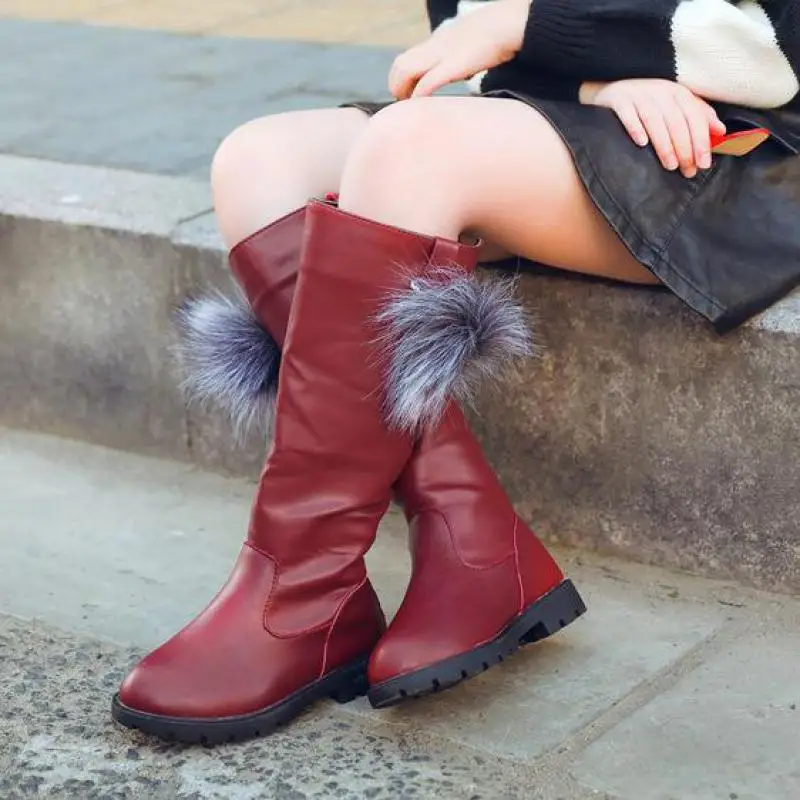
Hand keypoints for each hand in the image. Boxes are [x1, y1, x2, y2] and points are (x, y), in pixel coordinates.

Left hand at [390, 0, 529, 99]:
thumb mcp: (470, 44)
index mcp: (438, 41)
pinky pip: (427, 82)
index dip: (401, 77)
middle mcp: (435, 46)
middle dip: (396, 85)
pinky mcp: (452, 65)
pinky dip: (418, 95)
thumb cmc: (496, 36)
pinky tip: (418, 104)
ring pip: (406, 70)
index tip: (405, 93)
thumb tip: (462, 72)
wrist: (508, 23)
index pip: (408, 57)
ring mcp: (441, 54)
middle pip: (400, 64)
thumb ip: (459, 57)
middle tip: (403, 103)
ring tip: (407, 106)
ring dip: (402, 90)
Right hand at [580, 79, 726, 177]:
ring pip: (654, 120)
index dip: (701, 140)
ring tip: (670, 165)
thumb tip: (721, 131)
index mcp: (677, 93)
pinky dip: (635, 128)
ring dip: (664, 145)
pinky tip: (641, 144)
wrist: (614, 91)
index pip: (694, 116)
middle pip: (676, 121)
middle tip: (687, 170)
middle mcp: (659, 91)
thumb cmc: (649, 104)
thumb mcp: (676, 106)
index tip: (704, 163)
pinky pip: (628, 115)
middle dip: (684, 148)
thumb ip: (699, 117)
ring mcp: (638, 95)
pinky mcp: (619, 100)